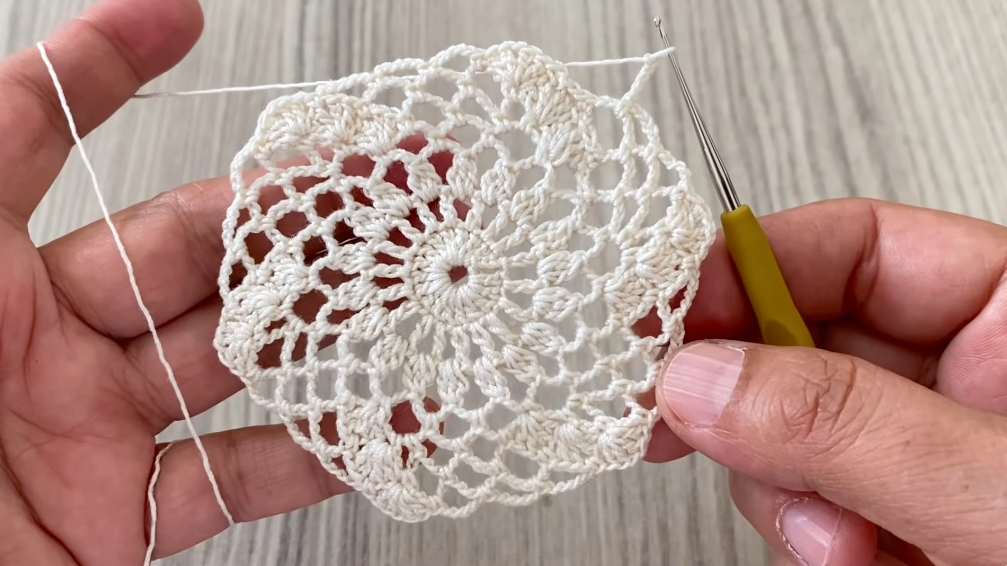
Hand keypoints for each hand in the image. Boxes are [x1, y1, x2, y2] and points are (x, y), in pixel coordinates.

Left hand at [0, 1, 408, 563]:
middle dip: (293, 206)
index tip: (174, 22)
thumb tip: (20, 81)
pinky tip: (379, 423)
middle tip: (381, 181)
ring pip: (232, 356)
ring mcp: (88, 430)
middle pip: (187, 249)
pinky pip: (235, 475)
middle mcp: (37, 344)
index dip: (100, 72)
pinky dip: (316, 454)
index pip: (33, 141)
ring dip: (326, 320)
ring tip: (403, 284)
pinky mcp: (121, 518)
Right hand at [644, 199, 1006, 565]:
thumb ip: (852, 427)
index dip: (751, 265)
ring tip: (846, 548)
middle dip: (756, 399)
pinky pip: (803, 501)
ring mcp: (917, 452)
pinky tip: (856, 563)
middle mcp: (960, 376)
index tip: (669, 314)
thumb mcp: (998, 496)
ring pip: (786, 429)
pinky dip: (806, 537)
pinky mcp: (889, 516)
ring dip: (788, 490)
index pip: (856, 245)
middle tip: (685, 418)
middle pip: (801, 338)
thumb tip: (703, 378)